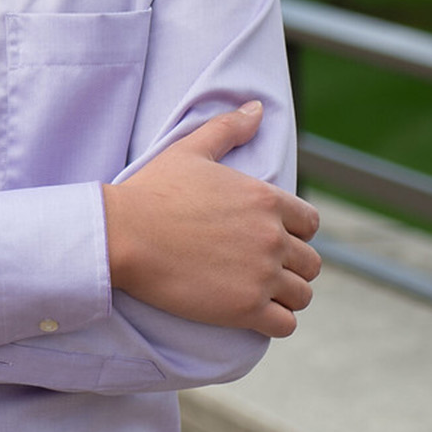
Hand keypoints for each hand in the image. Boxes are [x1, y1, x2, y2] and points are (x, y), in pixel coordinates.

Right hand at [102, 102, 321, 337]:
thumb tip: (258, 107)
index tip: (268, 239)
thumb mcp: (189, 150)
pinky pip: (285, 324)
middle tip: (258, 269)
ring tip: (256, 293)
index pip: (310, 224)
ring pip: (302, 295)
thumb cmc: (151, 191)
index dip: (294, 233)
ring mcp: (261, 274)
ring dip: (284, 296)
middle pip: (310, 263)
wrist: (121, 235)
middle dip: (290, 267)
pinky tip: (251, 313)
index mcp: (266, 199)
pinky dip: (274, 322)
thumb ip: (228, 128)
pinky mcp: (246, 309)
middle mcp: (272, 237)